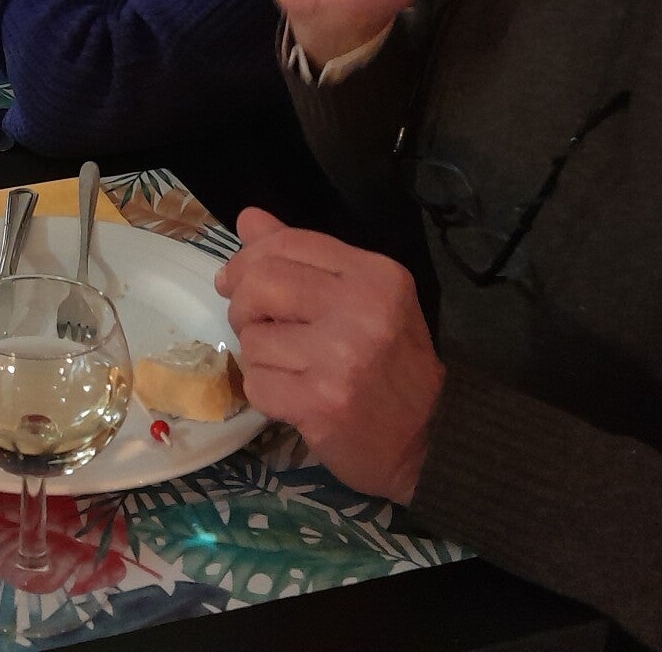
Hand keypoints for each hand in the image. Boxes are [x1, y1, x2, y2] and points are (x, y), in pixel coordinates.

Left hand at [215, 208, 442, 504]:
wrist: (425, 442)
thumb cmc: (391, 365)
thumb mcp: (363, 298)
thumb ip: (305, 257)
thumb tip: (249, 219)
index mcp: (375, 275)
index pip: (287, 243)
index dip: (248, 258)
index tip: (236, 281)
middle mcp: (362, 310)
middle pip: (260, 283)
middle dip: (242, 305)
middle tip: (254, 324)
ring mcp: (342, 358)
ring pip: (253, 338)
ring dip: (258, 355)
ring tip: (290, 367)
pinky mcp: (321, 403)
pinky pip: (256, 383)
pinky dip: (264, 391)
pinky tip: (292, 396)